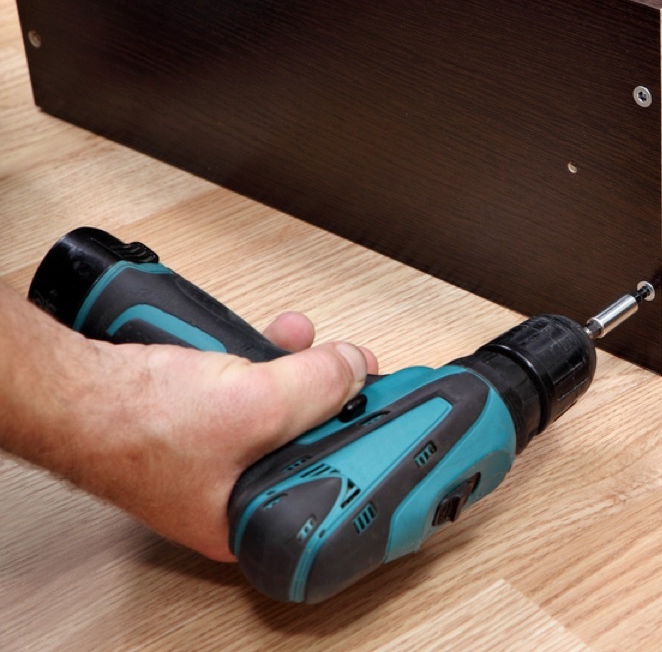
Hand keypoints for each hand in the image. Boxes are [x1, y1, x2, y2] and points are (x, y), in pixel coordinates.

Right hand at [0, 284, 376, 561]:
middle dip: (332, 396)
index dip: (362, 448)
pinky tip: (276, 334)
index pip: (327, 488)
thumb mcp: (255, 405)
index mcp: (245, 520)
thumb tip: (357, 367)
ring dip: (302, 367)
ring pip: (283, 406)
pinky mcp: (203, 413)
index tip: (395, 416)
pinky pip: (253, 384)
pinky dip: (267, 356)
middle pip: (310, 441)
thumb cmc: (134, 425)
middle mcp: (233, 493)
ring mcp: (217, 451)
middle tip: (357, 370)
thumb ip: (319, 387)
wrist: (73, 388)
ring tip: (307, 341)